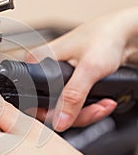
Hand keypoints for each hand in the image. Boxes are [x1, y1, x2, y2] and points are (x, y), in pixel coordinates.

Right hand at [28, 7, 137, 130]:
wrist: (123, 34)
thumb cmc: (105, 37)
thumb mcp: (90, 68)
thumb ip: (73, 96)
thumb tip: (59, 120)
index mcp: (38, 61)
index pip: (32, 99)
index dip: (50, 114)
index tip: (70, 117)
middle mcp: (42, 70)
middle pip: (48, 108)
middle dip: (75, 115)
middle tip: (95, 110)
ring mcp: (54, 78)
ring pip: (61, 109)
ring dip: (85, 113)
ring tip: (103, 105)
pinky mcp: (66, 84)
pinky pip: (71, 105)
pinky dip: (88, 109)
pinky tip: (101, 103)